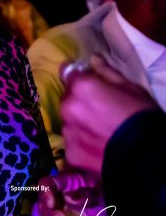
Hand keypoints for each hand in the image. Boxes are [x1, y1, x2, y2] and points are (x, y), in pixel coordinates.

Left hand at [61, 54, 158, 175]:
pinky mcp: (70, 152)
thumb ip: (107, 72)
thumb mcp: (131, 88)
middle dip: (79, 102)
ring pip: (68, 122)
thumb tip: (93, 59)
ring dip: (79, 123)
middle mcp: (67, 106)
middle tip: (100, 112)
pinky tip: (98, 147)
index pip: (69, 74)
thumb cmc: (142, 116)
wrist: (147, 155)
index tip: (88, 85)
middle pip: (68, 99)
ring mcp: (67, 131)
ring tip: (100, 132)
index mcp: (81, 87)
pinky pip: (73, 143)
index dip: (80, 79)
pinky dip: (82, 144)